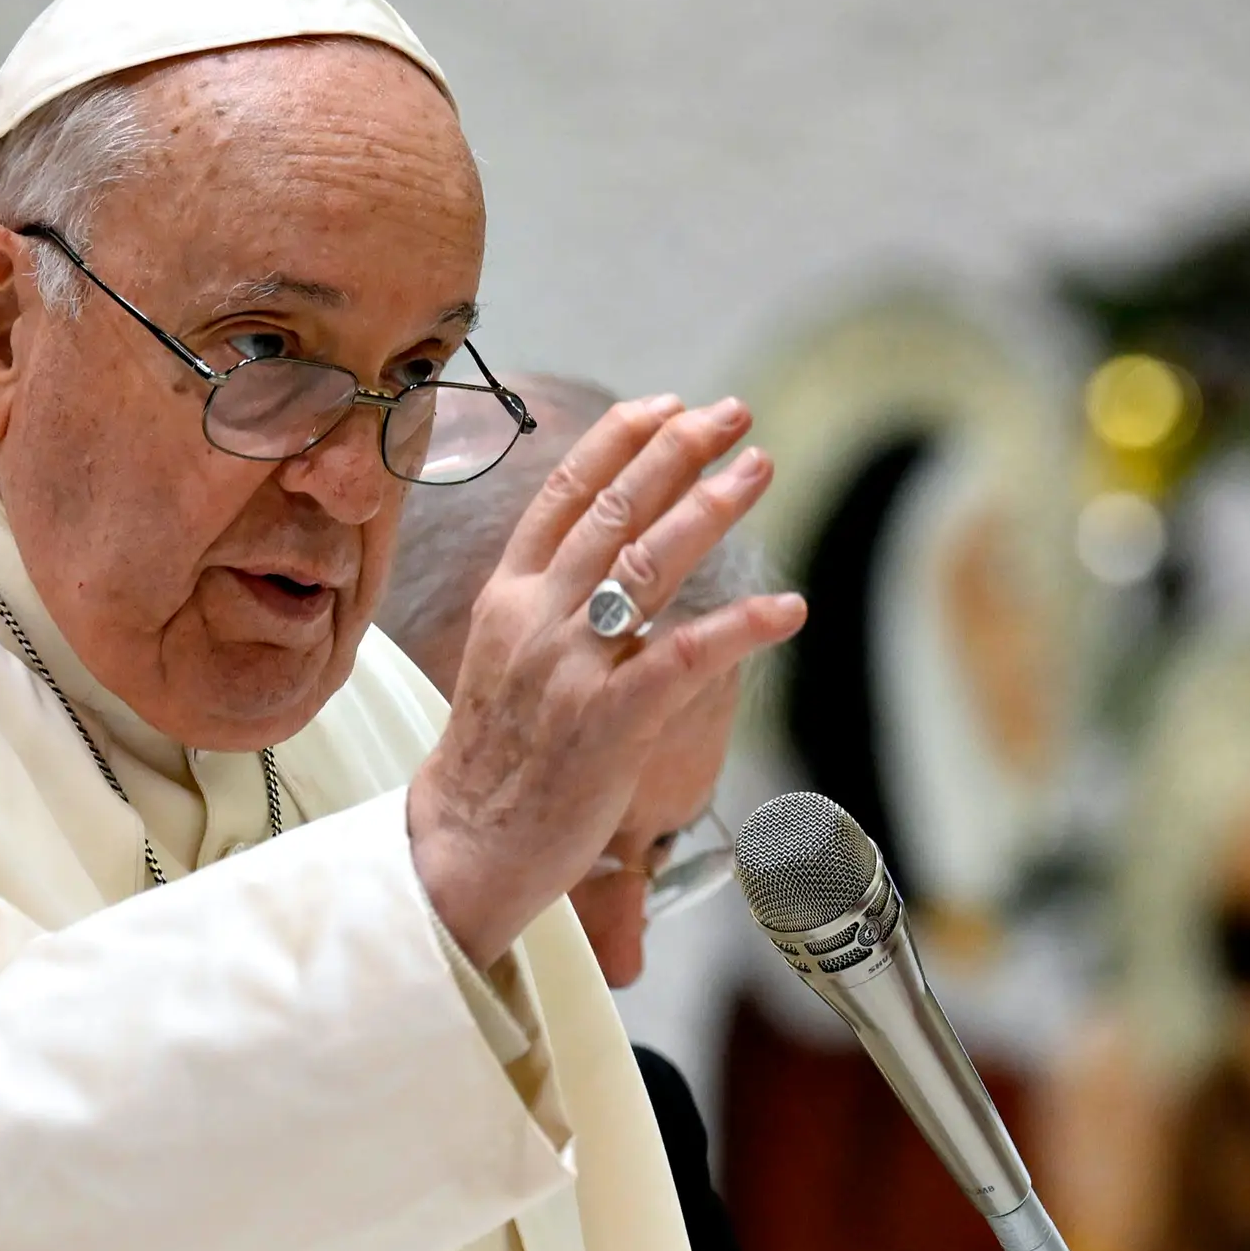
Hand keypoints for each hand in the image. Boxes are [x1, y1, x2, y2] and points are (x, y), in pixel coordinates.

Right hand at [407, 396, 802, 965]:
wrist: (462, 845)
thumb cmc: (495, 759)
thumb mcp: (503, 658)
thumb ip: (550, 603)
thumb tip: (606, 558)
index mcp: (508, 597)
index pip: (563, 496)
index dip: (619, 442)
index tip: (667, 406)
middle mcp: (536, 618)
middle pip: (614, 511)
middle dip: (677, 452)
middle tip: (733, 415)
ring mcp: (570, 667)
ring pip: (647, 563)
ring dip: (710, 507)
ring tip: (758, 468)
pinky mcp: (608, 722)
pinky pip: (684, 657)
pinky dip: (740, 626)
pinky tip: (788, 608)